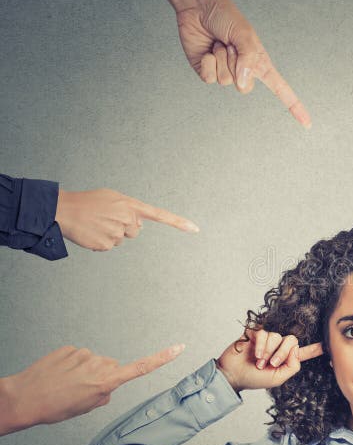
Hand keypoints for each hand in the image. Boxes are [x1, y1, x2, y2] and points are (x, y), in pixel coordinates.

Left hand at [0, 343, 184, 434]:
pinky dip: (72, 365)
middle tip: (82, 391)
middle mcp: (99, 364)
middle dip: (103, 376)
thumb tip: (107, 385)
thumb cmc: (54, 407)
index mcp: (107, 382)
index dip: (162, 358)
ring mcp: (84, 354)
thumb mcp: (86, 408)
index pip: (142, 368)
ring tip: (66, 384)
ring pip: (94, 362)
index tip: (178, 348)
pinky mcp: (70, 349)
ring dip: (85, 372)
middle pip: (112, 367)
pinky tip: (59, 375)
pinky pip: (78, 356)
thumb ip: (104, 395)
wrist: (24, 397)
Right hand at [55, 188, 198, 250]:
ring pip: (122, 240)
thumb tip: (140, 226)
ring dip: (112, 234)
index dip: (178, 222)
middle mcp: (127, 219)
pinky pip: (109, 247)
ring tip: (96, 224)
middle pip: (136, 231)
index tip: (196, 229)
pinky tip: (92, 232)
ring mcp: (117, 233)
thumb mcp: (112, 198)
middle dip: (124, 227)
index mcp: (130, 205)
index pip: (159, 214)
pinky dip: (101, 242)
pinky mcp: (106, 245)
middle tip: (106, 218)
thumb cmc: (88, 202)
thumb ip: (130, 209)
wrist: (64, 210)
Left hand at [176, 0, 310, 126]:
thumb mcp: (244, 34)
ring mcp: (226, 73)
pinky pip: (210, 79)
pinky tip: (207, 50)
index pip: (282, 89)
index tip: (307, 124)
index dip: (295, 107)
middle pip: (245, 88)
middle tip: (230, 44)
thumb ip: (248, 59)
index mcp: (260, 64)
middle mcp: (244, 72)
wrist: (199, 6)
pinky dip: (208, 63)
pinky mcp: (208, 72)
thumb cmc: (226, 16)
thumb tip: (243, 84)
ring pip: (225, 82)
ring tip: (219, 43)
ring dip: (221, 59)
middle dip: (236, 65)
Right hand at [216, 329, 322, 392]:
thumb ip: (292, 367)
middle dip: (282, 353)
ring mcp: (266, 339)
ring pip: (276, 337)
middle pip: (291, 340)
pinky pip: (264, 332)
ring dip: (268, 352)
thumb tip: (296, 349)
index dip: (315, 349)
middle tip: (272, 364)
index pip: (303, 352)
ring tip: (259, 362)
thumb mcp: (277, 379)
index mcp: (285, 359)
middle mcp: (278, 347)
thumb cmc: (254, 379)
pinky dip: (261, 345)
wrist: (233, 376)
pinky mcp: (254, 333)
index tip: (327, 345)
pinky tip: (255, 354)